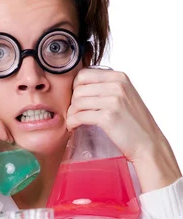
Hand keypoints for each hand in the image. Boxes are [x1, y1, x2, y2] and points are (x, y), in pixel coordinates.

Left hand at [67, 68, 181, 190]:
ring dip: (71, 114)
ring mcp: (113, 100)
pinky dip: (72, 123)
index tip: (77, 101)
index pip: (84, 74)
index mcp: (119, 77)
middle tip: (74, 113)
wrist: (148, 143)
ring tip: (74, 121)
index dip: (75, 88)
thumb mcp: (124, 96)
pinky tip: (74, 127)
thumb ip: (106, 87)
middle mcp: (117, 85)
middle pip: (78, 88)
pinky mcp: (108, 117)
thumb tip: (79, 86)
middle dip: (72, 102)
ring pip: (77, 102)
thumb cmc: (133, 123)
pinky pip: (79, 116)